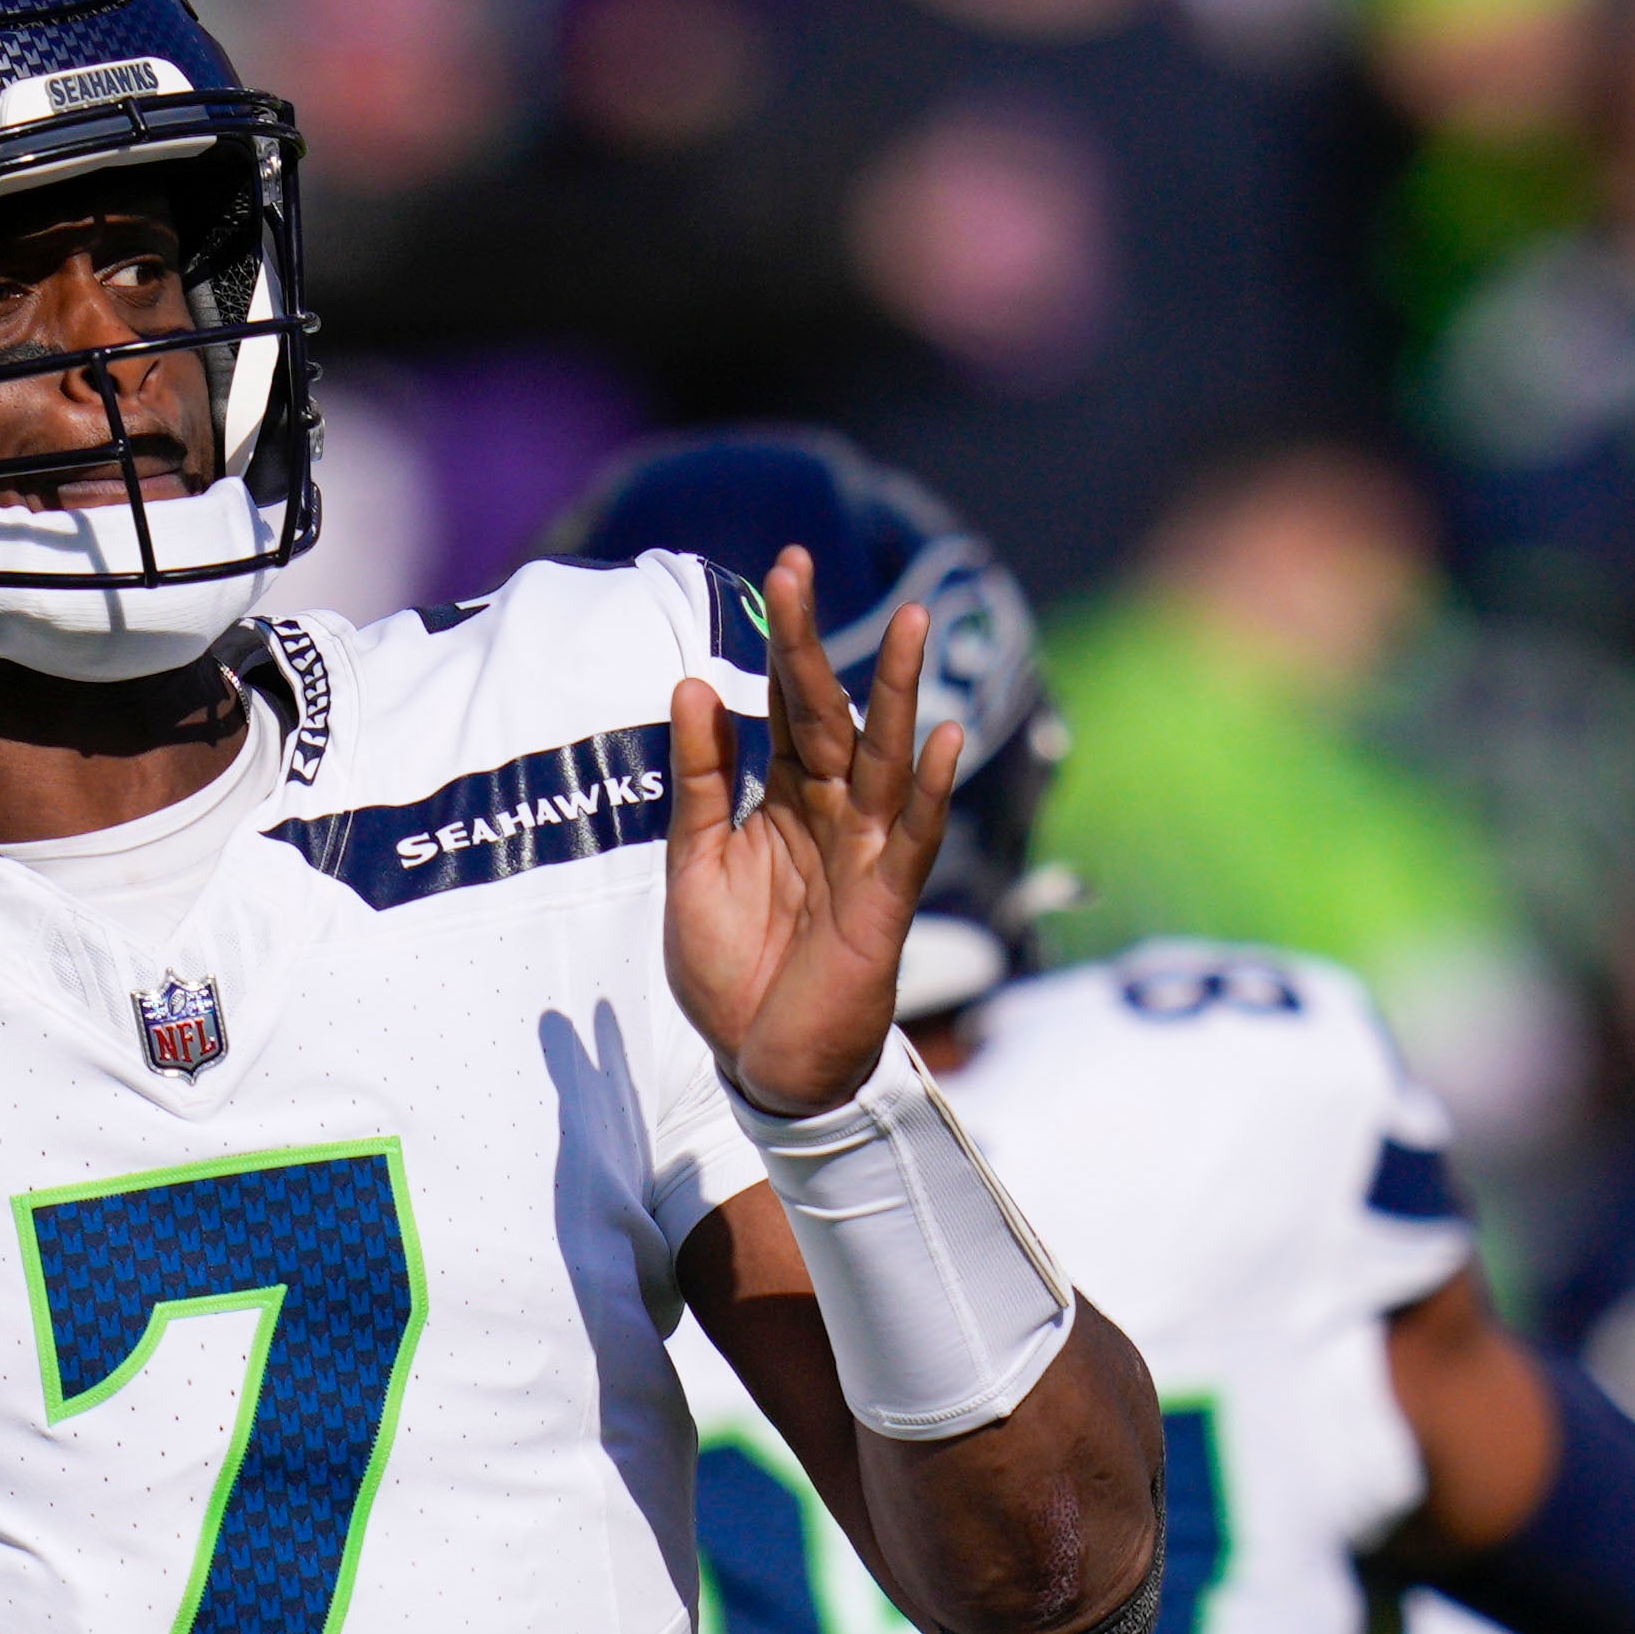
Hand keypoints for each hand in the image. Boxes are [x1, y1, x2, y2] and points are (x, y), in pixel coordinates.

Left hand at [662, 544, 957, 1120]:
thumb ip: (700, 780)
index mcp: (784, 801)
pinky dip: (927, 791)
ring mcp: (864, 854)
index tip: (782, 570)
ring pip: (884, 760)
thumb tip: (695, 683)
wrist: (761, 1063)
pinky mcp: (884, 903)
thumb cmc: (731, 969)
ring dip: (896, 694)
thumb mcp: (694, 863)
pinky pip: (911, 839)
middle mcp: (831, 814)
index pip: (789, 705)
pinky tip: (941, 739)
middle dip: (816, 645)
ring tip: (911, 628)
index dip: (786, 641)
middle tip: (801, 569)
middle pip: (830, 715)